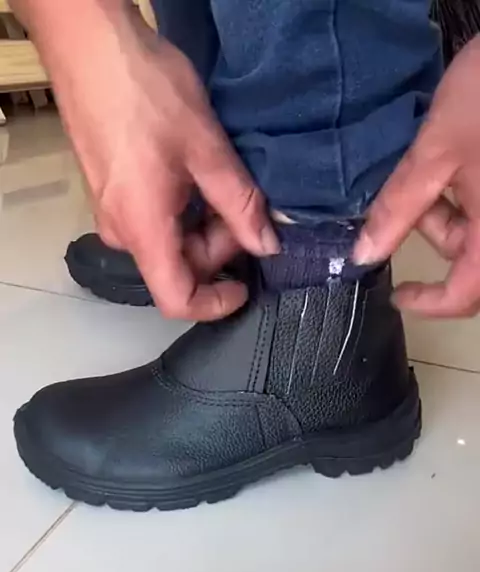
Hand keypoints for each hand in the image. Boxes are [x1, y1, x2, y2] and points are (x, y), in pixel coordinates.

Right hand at [47, 9, 278, 319]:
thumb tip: (266, 245)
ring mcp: (113, 212)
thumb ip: (240, 205)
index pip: (177, 299)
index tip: (246, 285)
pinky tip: (199, 174)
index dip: (215, 304)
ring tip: (224, 180)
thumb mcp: (207, 150)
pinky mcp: (111, 191)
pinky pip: (153, 220)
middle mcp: (122, 231)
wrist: (88, 44)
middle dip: (219, 247)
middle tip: (247, 205)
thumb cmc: (145, 92)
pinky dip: (184, 209)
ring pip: (169, 242)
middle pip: (178, 267)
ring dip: (203, 225)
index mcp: (144, 230)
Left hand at [354, 35, 479, 317]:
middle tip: (408, 195)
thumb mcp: (437, 153)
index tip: (398, 293)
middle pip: (472, 259)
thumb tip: (363, 253)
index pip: (464, 296)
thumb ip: (400, 208)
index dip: (427, 302)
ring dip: (450, 210)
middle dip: (435, 233)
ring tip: (431, 164)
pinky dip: (468, 195)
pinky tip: (453, 161)